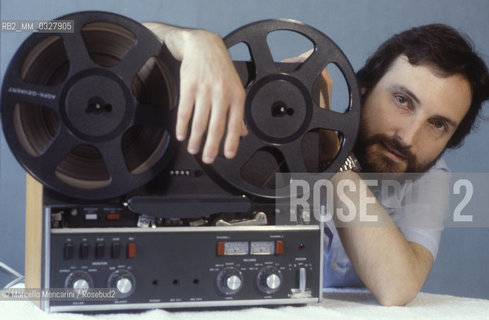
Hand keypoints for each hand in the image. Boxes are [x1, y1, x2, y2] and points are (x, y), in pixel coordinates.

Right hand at [144, 23, 246, 163]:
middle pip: (216, 127)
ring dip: (195, 140)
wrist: (203, 46)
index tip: (227, 156)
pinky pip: (185, 112)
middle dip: (211, 147)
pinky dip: (182, 126)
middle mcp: (222, 94)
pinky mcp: (189, 87)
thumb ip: (238, 112)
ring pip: (200, 122)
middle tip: (208, 159)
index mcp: (237, 96)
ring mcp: (205, 90)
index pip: (235, 124)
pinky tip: (181, 135)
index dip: (231, 142)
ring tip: (193, 150)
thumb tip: (242, 133)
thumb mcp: (235, 88)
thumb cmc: (221, 69)